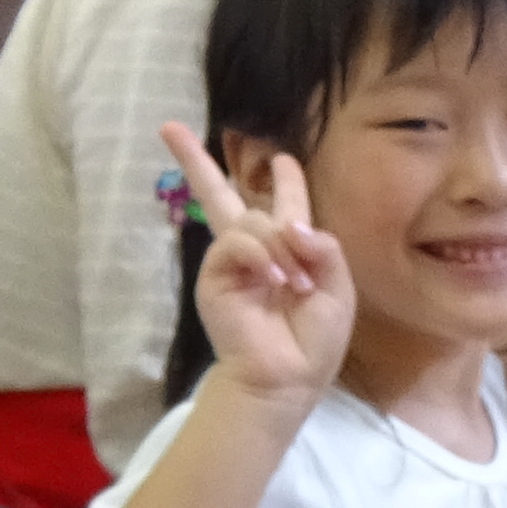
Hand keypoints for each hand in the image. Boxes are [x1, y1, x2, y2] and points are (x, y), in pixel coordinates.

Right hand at [156, 125, 352, 408]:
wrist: (286, 379)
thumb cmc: (314, 341)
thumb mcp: (338, 289)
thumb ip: (325, 249)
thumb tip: (294, 223)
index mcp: (287, 251)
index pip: (282, 206)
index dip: (284, 181)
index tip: (281, 158)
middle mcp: (254, 251)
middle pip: (221, 195)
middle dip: (195, 162)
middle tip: (168, 128)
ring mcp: (230, 262)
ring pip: (250, 219)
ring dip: (279, 246)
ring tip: (295, 283)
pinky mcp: (214, 275)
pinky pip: (235, 242)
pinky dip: (260, 255)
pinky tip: (275, 279)